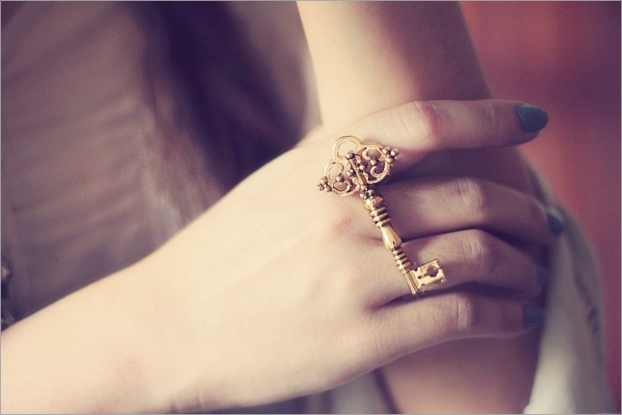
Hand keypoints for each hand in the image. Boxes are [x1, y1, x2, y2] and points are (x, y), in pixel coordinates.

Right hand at [142, 99, 552, 411]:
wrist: (169, 326)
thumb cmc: (222, 255)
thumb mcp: (272, 187)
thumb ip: (333, 162)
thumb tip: (400, 147)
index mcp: (319, 168)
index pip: (425, 123)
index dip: (490, 116)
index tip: (531, 122)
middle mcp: (342, 214)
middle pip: (469, 196)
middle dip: (522, 212)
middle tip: (539, 225)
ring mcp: (355, 277)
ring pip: (477, 257)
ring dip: (522, 265)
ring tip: (532, 274)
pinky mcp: (362, 339)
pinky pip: (461, 316)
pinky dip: (506, 314)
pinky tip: (517, 314)